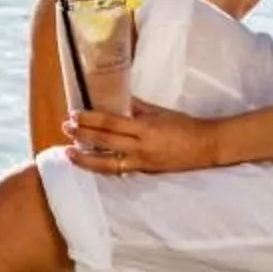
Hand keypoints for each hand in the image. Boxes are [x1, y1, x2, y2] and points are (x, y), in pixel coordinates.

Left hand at [64, 100, 216, 176]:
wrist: (206, 146)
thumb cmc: (184, 125)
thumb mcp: (160, 112)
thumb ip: (137, 107)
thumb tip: (116, 100)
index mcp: (146, 128)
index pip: (112, 123)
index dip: (91, 119)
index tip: (75, 115)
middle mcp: (142, 147)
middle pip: (106, 142)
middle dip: (83, 136)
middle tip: (65, 128)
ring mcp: (143, 162)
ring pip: (108, 164)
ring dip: (86, 159)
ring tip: (69, 153)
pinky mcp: (146, 171)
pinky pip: (120, 170)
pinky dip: (103, 167)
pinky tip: (90, 164)